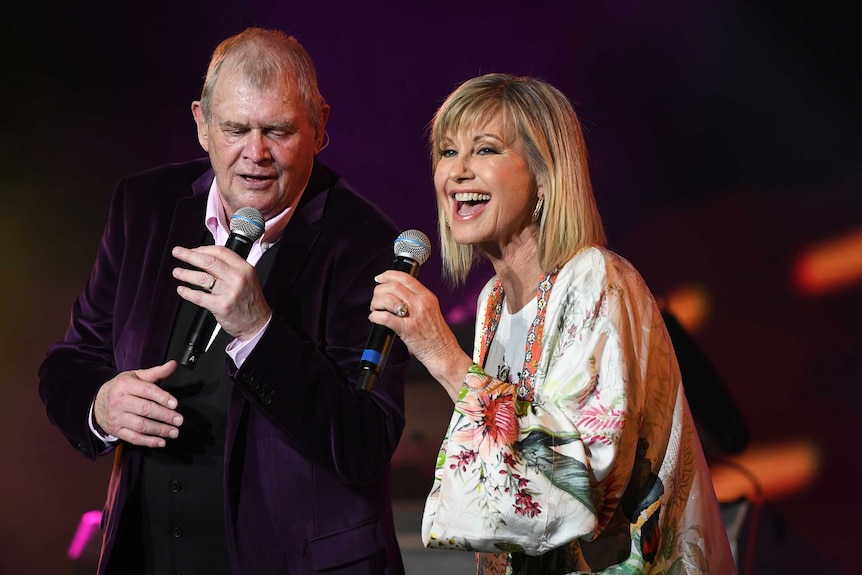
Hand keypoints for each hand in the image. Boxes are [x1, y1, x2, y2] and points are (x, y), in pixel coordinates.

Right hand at [93, 361, 182, 447]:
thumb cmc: (122, 388)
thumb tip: (173, 365)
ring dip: (159, 430)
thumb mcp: (136, 376)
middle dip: (165, 416)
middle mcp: (119, 401)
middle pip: (145, 409)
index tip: (175, 404)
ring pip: (140, 425)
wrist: (98, 401)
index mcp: (125, 385)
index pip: (146, 391)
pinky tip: (161, 442)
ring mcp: (117, 417)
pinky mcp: (116, 430)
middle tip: (179, 420)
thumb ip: (156, 372)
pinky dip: (148, 441)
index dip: (162, 397)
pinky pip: (133, 438)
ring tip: (174, 431)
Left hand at [171, 245, 271, 340]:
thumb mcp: (248, 278)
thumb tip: (208, 258)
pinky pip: (199, 297)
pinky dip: (187, 293)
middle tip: (178, 252)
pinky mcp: (221, 306)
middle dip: (189, 255)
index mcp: (244, 268)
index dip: (203, 249)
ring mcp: (229, 292)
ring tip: (177, 272)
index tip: (193, 249)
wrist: (258, 323)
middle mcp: (237, 278)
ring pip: (202, 278)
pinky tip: (181, 290)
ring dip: (185, 274)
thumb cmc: (251, 302)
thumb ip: (231, 268)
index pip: (221, 251)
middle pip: (208, 261)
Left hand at [369, 270, 472, 400]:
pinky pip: (385, 318)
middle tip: (376, 298)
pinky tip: (374, 319)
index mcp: (428, 297)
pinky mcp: (407, 330)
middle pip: (393, 286)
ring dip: (376, 303)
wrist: (445, 354)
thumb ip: (417, 301)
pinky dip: (375, 317)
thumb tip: (397, 294)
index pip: (406, 278)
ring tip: (375, 309)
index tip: (380, 278)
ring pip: (387, 299)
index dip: (389, 275)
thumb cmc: (438, 337)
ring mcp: (415, 316)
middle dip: (379, 290)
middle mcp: (422, 303)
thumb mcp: (432, 311)